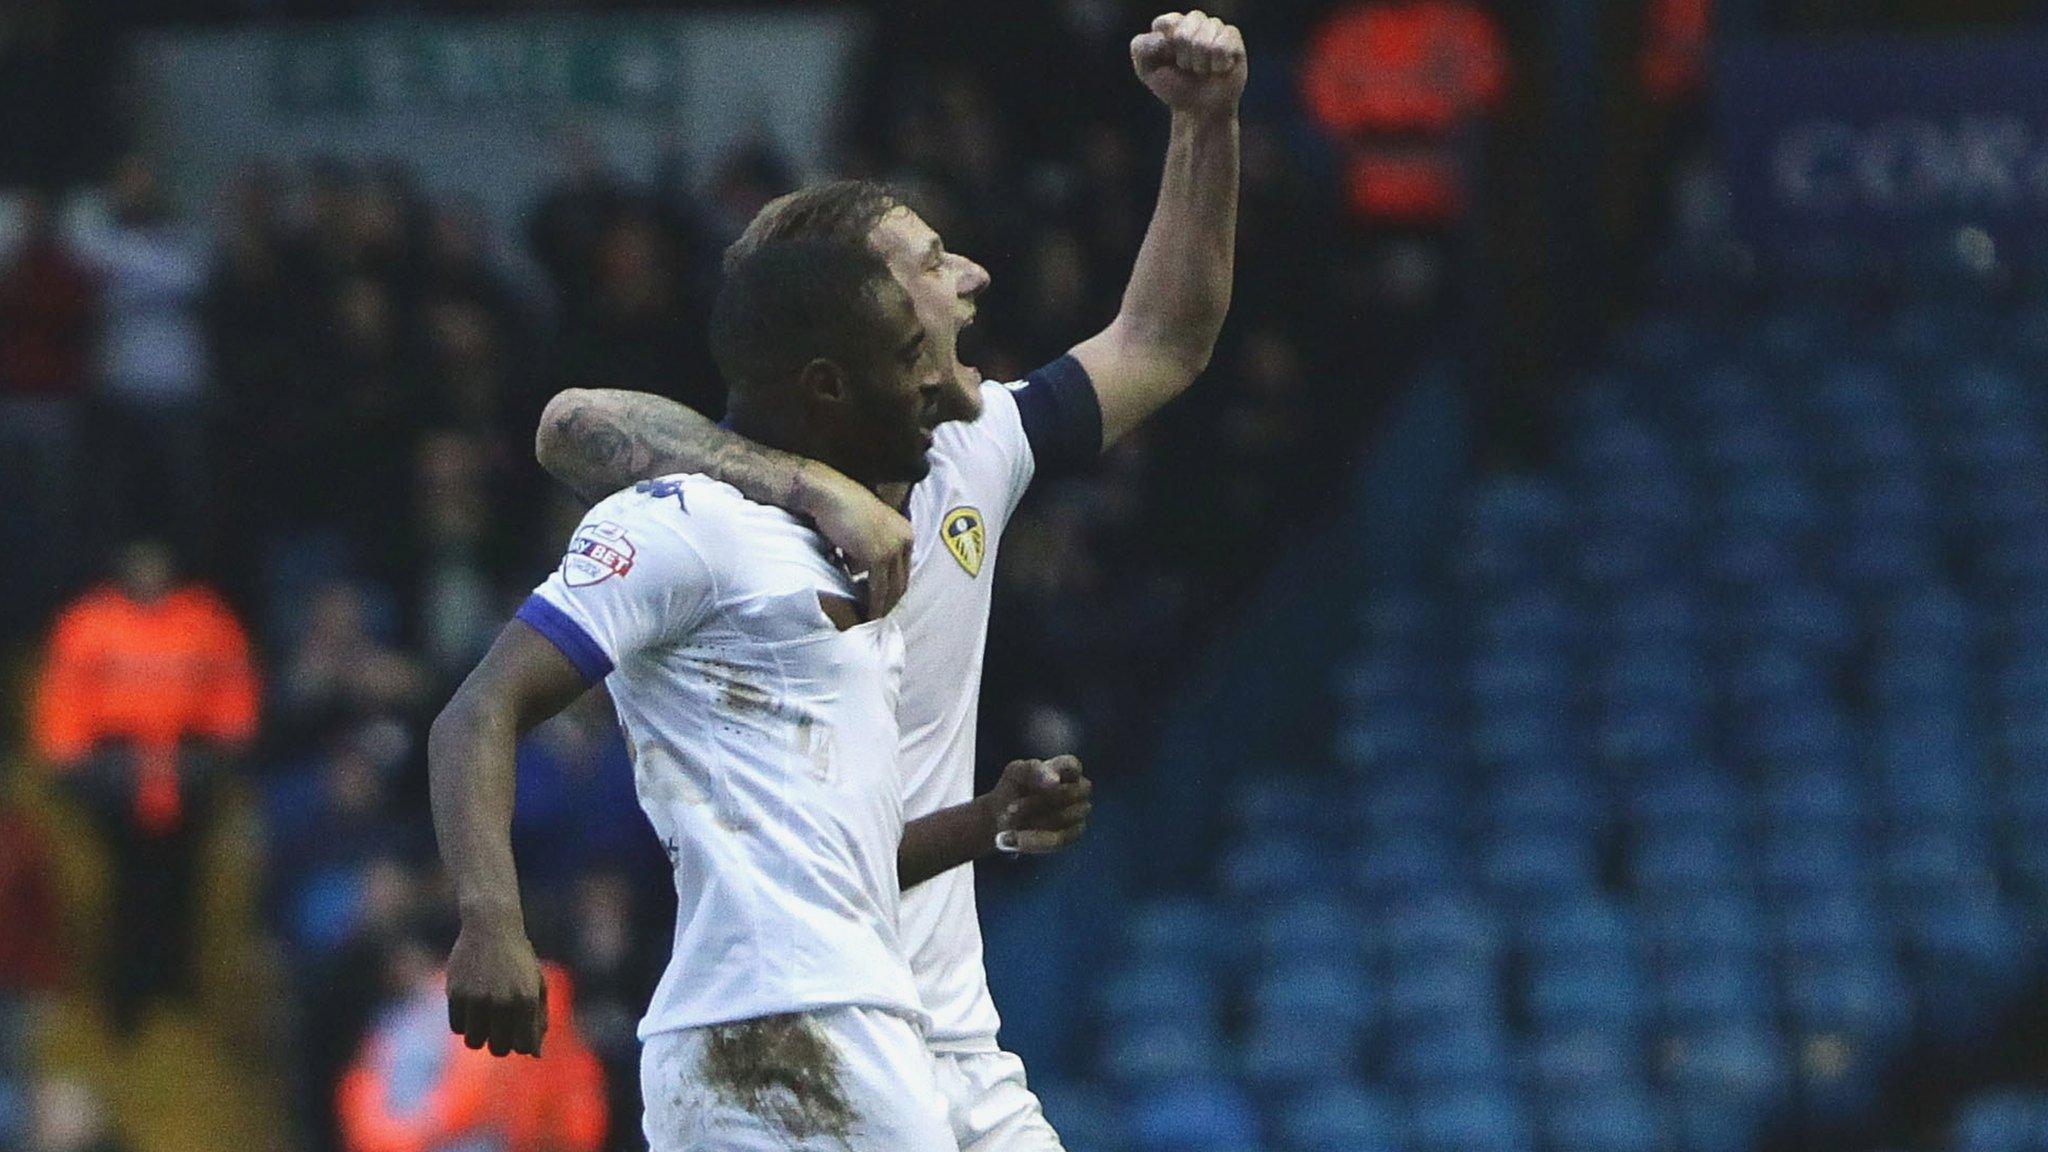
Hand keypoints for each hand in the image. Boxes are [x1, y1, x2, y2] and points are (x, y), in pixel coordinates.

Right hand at [446, 916, 547, 1056]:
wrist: (490, 926)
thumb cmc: (518, 959)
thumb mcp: (536, 984)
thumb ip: (539, 1020)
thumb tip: (535, 1055)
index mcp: (526, 1000)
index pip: (523, 1046)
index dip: (521, 1044)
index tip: (518, 1031)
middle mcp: (502, 1002)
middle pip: (499, 1049)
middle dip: (500, 1042)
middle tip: (500, 1025)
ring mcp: (477, 998)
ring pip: (474, 1042)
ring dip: (480, 1034)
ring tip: (485, 1016)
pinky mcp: (455, 994)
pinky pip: (457, 1027)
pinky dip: (464, 1022)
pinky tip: (471, 1003)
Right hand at [804, 468, 913, 615]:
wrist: (828, 494)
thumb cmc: (839, 508)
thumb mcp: (865, 528)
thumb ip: (870, 547)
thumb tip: (861, 572)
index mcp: (905, 531)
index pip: (904, 568)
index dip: (894, 587)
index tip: (883, 601)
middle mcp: (905, 539)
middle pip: (902, 580)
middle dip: (891, 601)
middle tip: (878, 616)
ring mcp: (893, 548)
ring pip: (892, 587)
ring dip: (882, 606)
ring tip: (871, 619)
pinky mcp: (878, 556)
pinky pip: (878, 588)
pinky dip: (873, 604)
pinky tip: (866, 614)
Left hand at [987, 755, 1092, 854]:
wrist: (1001, 818)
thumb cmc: (1014, 789)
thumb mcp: (1015, 773)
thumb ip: (1034, 770)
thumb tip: (1055, 781)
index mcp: (1065, 769)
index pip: (1072, 765)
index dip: (1061, 774)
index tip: (1048, 783)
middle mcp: (1078, 790)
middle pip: (1067, 794)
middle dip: (1035, 802)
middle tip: (1009, 808)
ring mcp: (1078, 814)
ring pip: (1062, 818)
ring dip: (1030, 821)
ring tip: (1006, 822)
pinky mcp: (1071, 836)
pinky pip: (1056, 840)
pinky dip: (1032, 840)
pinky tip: (1011, 839)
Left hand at [1131, 11, 1247, 115]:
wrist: (1200, 110)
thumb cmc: (1174, 87)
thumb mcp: (1146, 70)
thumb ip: (1141, 48)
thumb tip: (1161, 38)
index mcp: (1171, 23)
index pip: (1165, 24)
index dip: (1166, 48)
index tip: (1168, 60)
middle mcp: (1193, 20)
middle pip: (1184, 33)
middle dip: (1183, 59)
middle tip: (1188, 68)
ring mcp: (1215, 27)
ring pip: (1204, 42)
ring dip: (1200, 64)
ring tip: (1203, 70)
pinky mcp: (1232, 37)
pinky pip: (1222, 47)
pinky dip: (1217, 65)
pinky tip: (1218, 69)